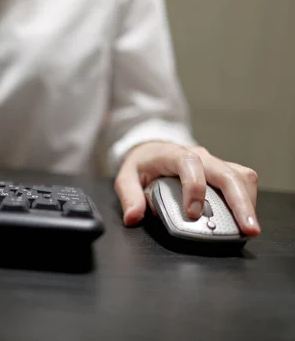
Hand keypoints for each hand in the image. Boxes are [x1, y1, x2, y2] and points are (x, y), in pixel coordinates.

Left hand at [114, 141, 260, 236]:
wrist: (152, 149)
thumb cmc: (142, 164)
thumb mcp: (126, 177)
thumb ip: (129, 197)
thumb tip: (133, 217)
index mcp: (174, 154)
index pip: (190, 164)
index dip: (195, 188)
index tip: (193, 213)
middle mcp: (199, 156)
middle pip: (227, 174)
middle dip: (239, 202)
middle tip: (247, 228)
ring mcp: (214, 163)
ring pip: (241, 176)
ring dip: (248, 202)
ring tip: (250, 228)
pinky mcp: (223, 172)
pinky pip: (242, 182)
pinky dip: (247, 200)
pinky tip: (245, 219)